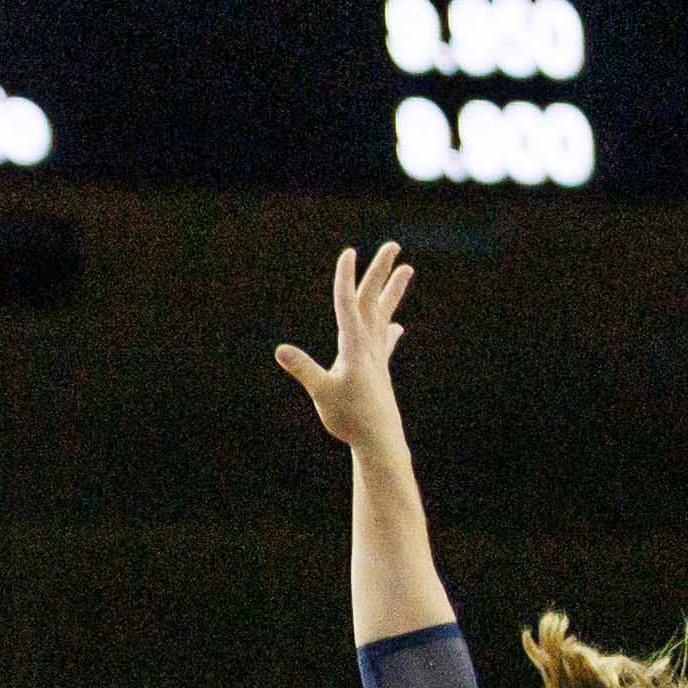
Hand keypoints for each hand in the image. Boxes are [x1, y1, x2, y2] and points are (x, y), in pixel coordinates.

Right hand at [277, 243, 416, 452]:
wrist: (380, 442)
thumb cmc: (350, 419)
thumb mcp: (322, 392)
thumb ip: (304, 369)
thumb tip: (280, 350)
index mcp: (354, 347)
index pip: (347, 304)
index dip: (345, 278)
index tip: (349, 252)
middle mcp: (368, 346)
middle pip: (373, 300)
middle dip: (381, 272)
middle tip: (393, 245)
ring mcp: (376, 357)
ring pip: (384, 315)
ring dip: (393, 291)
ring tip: (407, 269)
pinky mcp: (379, 371)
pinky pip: (385, 343)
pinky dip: (389, 331)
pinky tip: (397, 328)